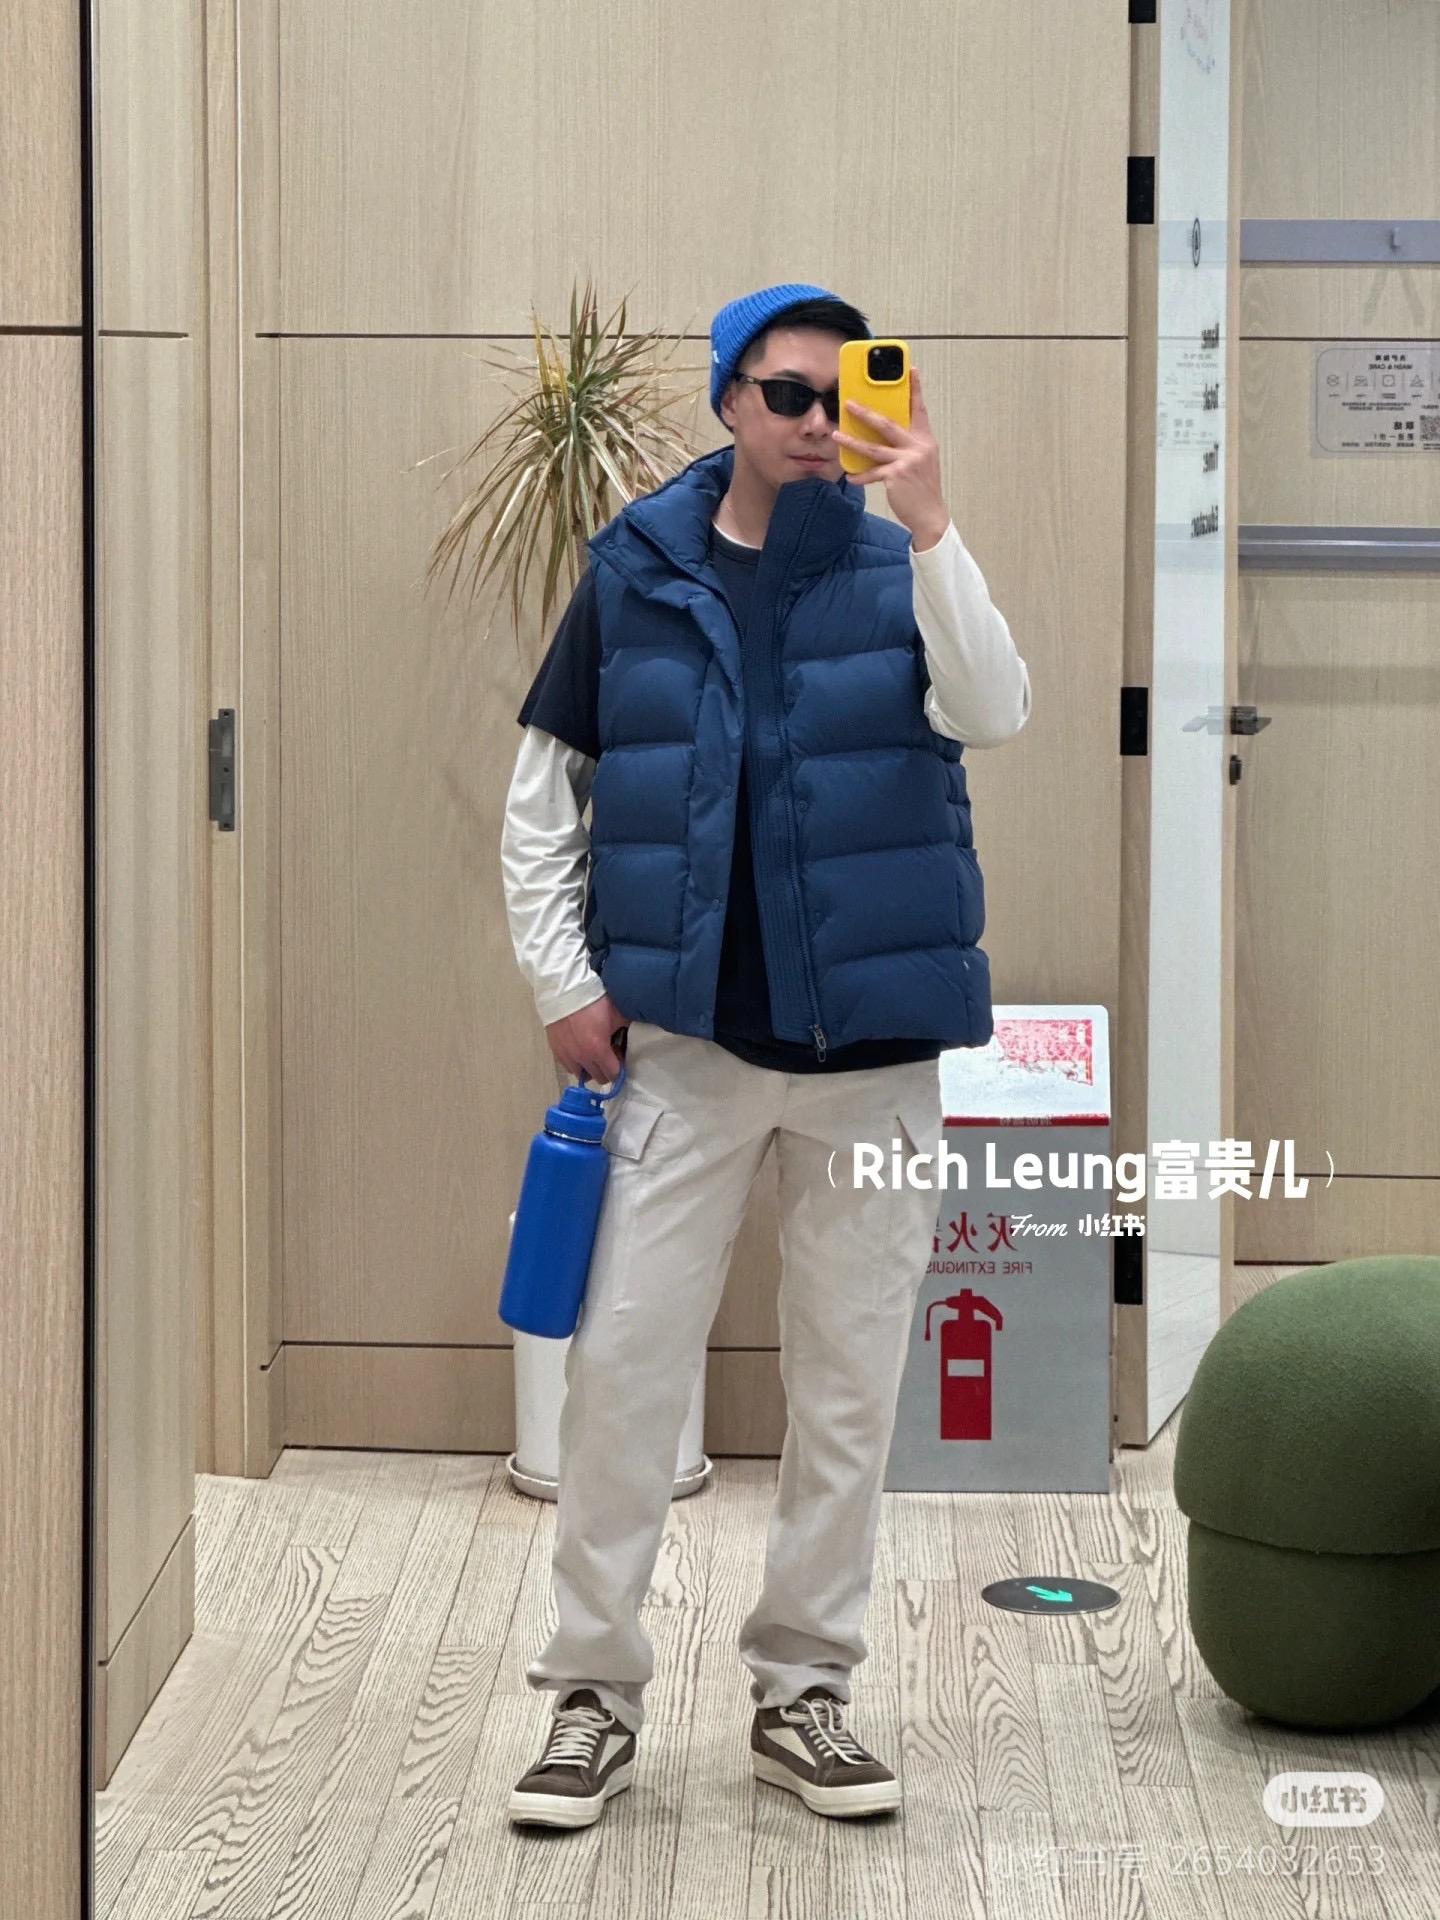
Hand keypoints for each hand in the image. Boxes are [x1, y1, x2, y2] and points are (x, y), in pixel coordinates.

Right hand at [545, 993, 629, 1083]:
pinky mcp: (555, 1050)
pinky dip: (575, 1063)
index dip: (619, 1068)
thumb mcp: (616, 1012)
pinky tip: (579, 1050)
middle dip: (606, 1069)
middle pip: (598, 1077)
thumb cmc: (592, 1000)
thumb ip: (626, 1029)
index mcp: (598, 1050)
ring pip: (581, 1074)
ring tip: (592, 1053)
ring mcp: (567, 1055)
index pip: (613, 1074)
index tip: (619, 1057)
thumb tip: (633, 1036)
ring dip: (589, 1068)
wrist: (564, 990)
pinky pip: (567, 1066)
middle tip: (608, 1053)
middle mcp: (581, 1057)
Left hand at [832, 366, 949, 550]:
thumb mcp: (922, 462)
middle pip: (888, 424)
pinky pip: (872, 473)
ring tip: (836, 435)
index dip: (915, 389)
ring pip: (873, 448)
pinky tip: (850, 477)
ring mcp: (907, 461)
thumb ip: (908, 447)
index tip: (912, 370)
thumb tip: (884, 437)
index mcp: (925, 440)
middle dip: (866, 413)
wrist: (930, 515)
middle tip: (849, 403)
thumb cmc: (923, 489)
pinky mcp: (896, 476)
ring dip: (852, 441)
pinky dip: (860, 476)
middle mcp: (918, 447)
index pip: (920, 410)